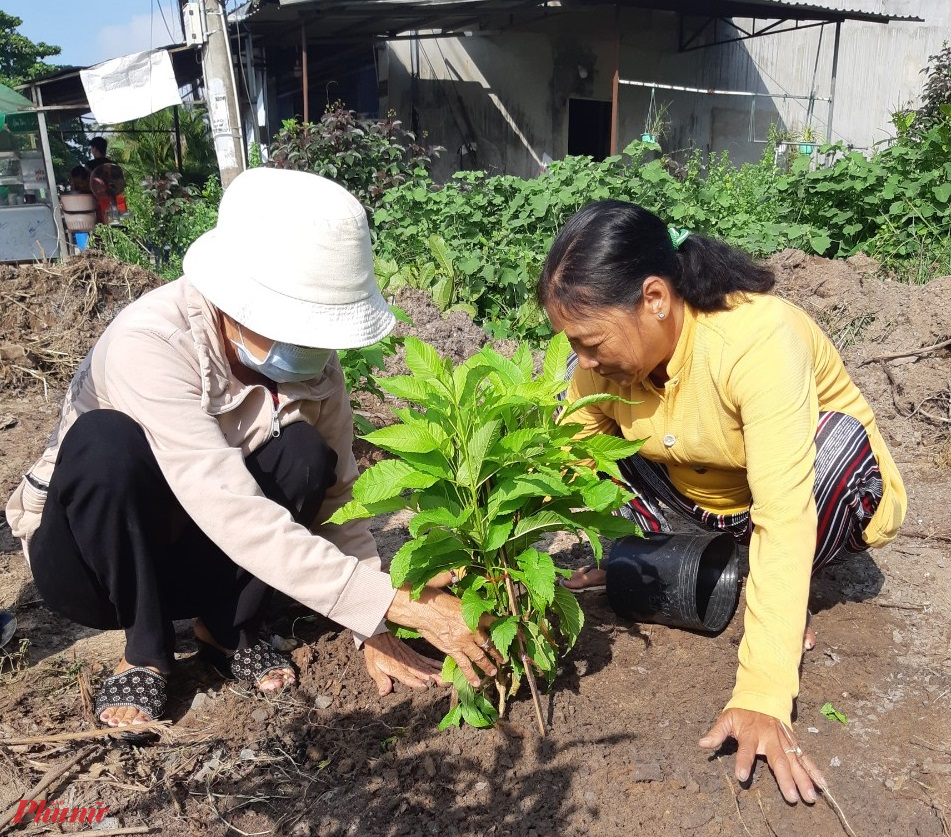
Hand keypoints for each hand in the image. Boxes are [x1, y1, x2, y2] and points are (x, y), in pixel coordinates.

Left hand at [362, 632, 442, 695]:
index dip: (415, 681)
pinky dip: (437, 664)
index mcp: (396, 667)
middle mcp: (407, 663)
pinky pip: (428, 660)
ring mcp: (413, 658)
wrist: (378, 633)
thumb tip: (384, 692)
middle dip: (434, 678)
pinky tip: (445, 669)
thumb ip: (380, 680)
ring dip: (438, 673)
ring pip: (428, 667)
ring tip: (449, 679)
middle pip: (422, 672)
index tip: (424, 687)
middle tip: (445, 683)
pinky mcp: (416, 655)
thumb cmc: (375, 652)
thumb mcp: (372, 667)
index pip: (406, 676)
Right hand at [385, 586, 502, 687]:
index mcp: (474, 612)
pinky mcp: (452, 650)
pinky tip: (476, 683)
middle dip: (498, 652)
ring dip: (488, 665)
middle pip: (489, 642)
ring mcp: (462, 641)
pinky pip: (464, 665)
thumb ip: (452, 581)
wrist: (419, 608)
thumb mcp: (446, 586)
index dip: (503, 627)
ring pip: (480, 656)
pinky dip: (471, 674)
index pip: (493, 621)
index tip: (511, 632)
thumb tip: (454, 575)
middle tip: (504, 659)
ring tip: (494, 672)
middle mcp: (471, 628)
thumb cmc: (431, 595)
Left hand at [699, 708, 823, 803]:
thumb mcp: (726, 718)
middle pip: (778, 759)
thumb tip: (702, 744)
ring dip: (804, 779)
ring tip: (810, 797)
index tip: (741, 776)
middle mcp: (770, 738)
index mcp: (751, 733)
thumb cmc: (742, 712)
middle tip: (792, 797)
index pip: (746, 749)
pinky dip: (814, 770)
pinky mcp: (793, 742)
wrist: (763, 696)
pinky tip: (822, 785)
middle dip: (785, 778)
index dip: (744, 762)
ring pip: (795, 761)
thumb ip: (716, 732)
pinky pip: (805, 757)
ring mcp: (784, 740)